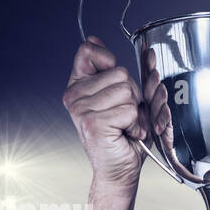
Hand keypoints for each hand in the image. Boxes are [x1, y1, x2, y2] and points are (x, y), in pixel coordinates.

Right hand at [63, 36, 147, 192]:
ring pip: (126, 91)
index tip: (114, 81)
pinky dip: (136, 125)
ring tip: (125, 126)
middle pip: (119, 73)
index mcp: (77, 85)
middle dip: (133, 95)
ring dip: (135, 112)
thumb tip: (92, 38)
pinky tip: (126, 134)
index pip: (89, 51)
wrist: (119, 171)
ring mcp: (80, 109)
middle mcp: (73, 95)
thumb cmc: (123, 136)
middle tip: (125, 116)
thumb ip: (109, 69)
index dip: (108, 60)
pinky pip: (129, 110)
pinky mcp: (92, 122)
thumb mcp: (118, 97)